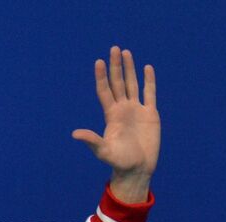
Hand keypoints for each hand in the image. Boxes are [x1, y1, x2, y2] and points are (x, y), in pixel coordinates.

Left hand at [71, 47, 158, 202]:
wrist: (137, 169)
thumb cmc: (119, 162)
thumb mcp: (103, 151)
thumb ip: (91, 140)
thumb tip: (74, 134)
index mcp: (111, 116)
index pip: (105, 91)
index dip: (102, 77)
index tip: (98, 62)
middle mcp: (122, 110)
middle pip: (118, 83)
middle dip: (116, 66)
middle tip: (114, 48)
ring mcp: (136, 110)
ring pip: (132, 84)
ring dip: (130, 69)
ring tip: (126, 52)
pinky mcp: (151, 114)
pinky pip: (150, 93)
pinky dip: (149, 81)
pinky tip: (147, 68)